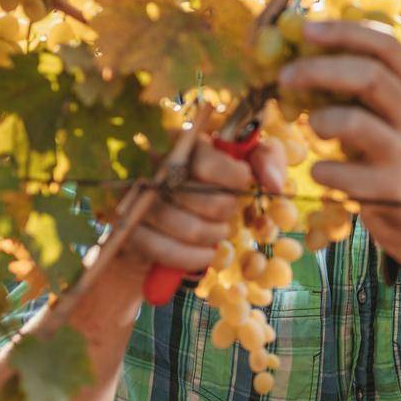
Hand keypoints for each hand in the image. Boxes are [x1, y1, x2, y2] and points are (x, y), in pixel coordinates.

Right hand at [120, 134, 287, 277]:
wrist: (166, 224)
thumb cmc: (212, 188)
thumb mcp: (243, 166)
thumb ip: (266, 161)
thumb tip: (273, 184)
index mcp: (181, 142)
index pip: (207, 161)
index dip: (233, 179)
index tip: (242, 183)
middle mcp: (152, 165)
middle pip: (203, 197)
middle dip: (225, 211)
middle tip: (225, 212)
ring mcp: (136, 197)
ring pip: (189, 228)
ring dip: (213, 236)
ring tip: (217, 232)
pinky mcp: (127, 228)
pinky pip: (165, 250)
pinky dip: (193, 258)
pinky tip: (205, 254)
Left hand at [278, 20, 400, 270]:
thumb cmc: (395, 156)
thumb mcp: (391, 116)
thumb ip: (363, 88)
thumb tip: (306, 51)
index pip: (388, 46)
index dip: (346, 33)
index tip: (307, 29)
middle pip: (370, 77)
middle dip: (319, 70)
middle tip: (284, 76)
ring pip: (357, 123)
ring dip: (321, 120)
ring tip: (313, 127)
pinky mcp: (392, 191)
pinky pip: (345, 175)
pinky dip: (322, 171)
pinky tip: (320, 173)